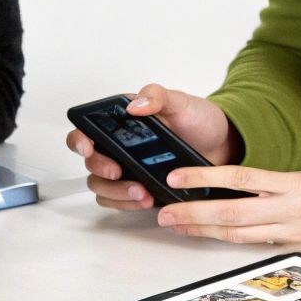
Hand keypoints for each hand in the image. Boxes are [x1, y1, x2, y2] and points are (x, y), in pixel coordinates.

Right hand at [67, 83, 240, 209]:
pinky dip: (127, 204)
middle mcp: (120, 146)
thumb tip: (134, 105)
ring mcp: (128, 169)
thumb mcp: (181, 102)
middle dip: (101, 170)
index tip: (87, 147)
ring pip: (102, 186)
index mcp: (123, 121)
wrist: (222, 146)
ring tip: (141, 191)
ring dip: (116, 192)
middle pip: (91, 163)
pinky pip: (119, 201)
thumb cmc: (199, 121)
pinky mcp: (139, 188)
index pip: (86, 130)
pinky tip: (146, 199)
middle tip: (119, 171)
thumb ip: (158, 97)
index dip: (78, 139)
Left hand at [156, 166, 300, 256]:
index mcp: (295, 184)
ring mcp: (292, 233)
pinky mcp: (295, 249)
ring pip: (239, 234)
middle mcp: (291, 210)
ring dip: (205, 231)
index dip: (205, 177)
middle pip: (231, 212)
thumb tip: (242, 183)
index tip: (180, 177)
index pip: (240, 178)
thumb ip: (277, 181)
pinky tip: (212, 237)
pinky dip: (231, 240)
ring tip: (179, 226)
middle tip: (167, 212)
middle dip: (194, 214)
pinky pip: (257, 244)